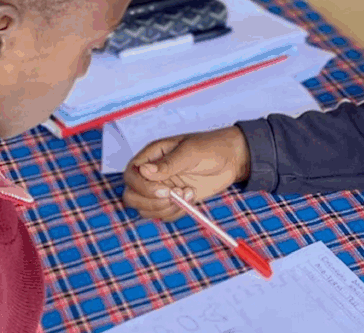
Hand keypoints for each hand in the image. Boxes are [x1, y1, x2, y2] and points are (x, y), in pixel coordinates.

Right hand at [122, 126, 250, 221]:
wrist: (232, 159)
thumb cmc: (212, 147)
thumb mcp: (191, 152)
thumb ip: (168, 163)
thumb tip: (144, 170)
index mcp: (152, 156)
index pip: (131, 176)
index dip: (142, 187)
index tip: (164, 190)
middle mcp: (153, 174)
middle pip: (132, 196)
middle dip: (152, 202)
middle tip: (175, 196)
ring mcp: (162, 188)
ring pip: (146, 210)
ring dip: (165, 209)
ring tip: (187, 194)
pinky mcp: (174, 201)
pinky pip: (163, 215)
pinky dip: (176, 213)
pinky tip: (191, 197)